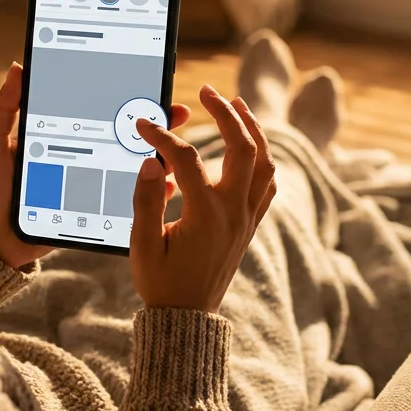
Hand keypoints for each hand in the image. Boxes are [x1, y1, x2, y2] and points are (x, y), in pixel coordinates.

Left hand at [0, 62, 190, 269]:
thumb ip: (4, 110)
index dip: (120, 95)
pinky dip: (147, 193)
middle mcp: (78, 155)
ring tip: (176, 146)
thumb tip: (18, 66)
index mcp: (57, 134)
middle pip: (120, 134)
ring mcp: (87, 183)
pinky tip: (166, 186)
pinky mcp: (92, 209)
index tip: (145, 80)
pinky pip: (124, 199)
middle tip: (176, 111)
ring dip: (156, 155)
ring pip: (128, 165)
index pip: (94, 108)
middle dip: (151, 122)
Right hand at [129, 85, 276, 313]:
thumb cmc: (162, 283)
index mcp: (206, 214)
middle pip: (243, 147)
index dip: (162, 137)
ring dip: (253, 130)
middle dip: (227, 114)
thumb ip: (146, 200)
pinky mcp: (249, 226)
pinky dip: (261, 160)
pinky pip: (267, 185)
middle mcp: (234, 212)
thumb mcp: (143, 245)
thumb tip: (150, 161)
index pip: (186, 159)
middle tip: (209, 91)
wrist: (188, 318)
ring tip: (236, 105)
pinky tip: (249, 148)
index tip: (143, 125)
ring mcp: (246, 218)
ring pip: (265, 163)